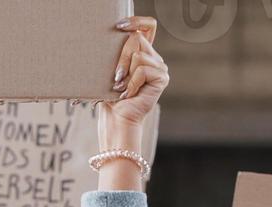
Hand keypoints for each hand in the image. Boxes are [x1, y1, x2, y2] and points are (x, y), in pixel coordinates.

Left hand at [98, 17, 167, 148]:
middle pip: (138, 38)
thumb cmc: (110, 98)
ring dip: (125, 73)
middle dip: (121, 57)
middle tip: (115, 78)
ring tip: (122, 89)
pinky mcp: (162, 78)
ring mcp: (160, 68)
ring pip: (138, 54)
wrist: (117, 120)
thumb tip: (116, 35)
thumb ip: (117, 53)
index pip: (148, 26)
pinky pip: (142, 69)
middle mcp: (154, 58)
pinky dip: (131, 83)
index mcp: (143, 53)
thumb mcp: (111, 71)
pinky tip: (129, 94)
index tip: (119, 26)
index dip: (137, 21)